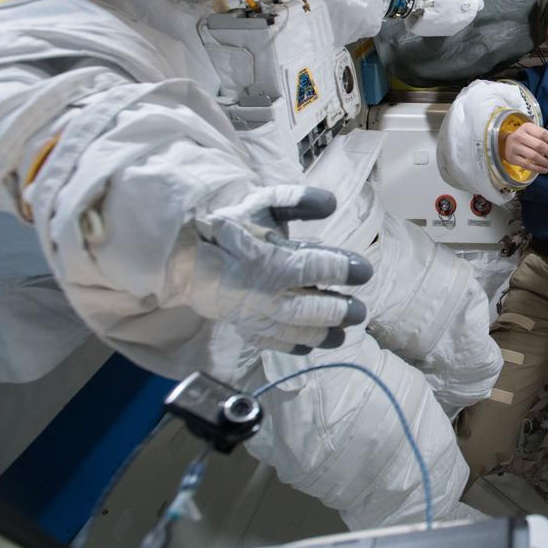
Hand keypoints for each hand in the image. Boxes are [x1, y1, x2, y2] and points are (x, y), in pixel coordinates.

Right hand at [191, 186, 372, 353]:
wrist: (183, 256)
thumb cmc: (229, 228)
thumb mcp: (262, 204)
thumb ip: (296, 200)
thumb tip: (331, 202)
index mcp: (271, 259)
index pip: (316, 268)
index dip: (343, 270)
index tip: (363, 272)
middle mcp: (265, 291)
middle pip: (310, 308)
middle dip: (339, 311)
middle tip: (359, 313)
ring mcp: (254, 314)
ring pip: (294, 330)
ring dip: (322, 334)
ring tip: (342, 335)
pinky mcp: (244, 326)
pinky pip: (271, 342)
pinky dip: (292, 346)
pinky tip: (310, 347)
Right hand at [502, 122, 547, 173]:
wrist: (505, 144)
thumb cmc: (525, 138)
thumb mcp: (534, 133)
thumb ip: (546, 137)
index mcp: (527, 127)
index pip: (543, 134)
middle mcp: (519, 136)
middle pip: (539, 145)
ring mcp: (514, 147)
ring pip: (534, 156)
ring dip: (547, 163)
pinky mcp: (512, 158)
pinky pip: (527, 165)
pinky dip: (538, 168)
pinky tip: (545, 170)